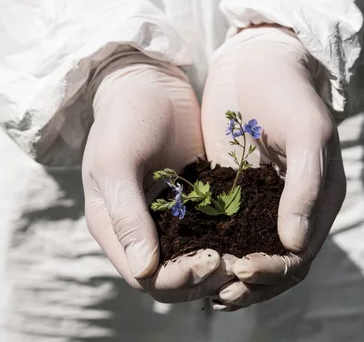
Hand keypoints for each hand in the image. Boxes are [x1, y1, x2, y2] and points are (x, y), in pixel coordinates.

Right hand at [83, 52, 234, 302]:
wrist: (147, 82)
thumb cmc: (123, 118)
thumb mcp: (116, 164)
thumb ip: (127, 216)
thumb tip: (143, 271)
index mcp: (113, 228)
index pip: (144, 277)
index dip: (177, 280)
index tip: (210, 261)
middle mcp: (138, 231)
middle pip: (171, 277)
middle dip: (203, 278)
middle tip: (238, 263)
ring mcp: (165, 219)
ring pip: (193, 260)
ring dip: (219, 265)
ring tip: (249, 256)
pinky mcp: (190, 202)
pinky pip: (208, 232)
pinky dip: (227, 240)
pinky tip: (251, 235)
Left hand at [201, 26, 346, 310]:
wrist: (257, 59)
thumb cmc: (288, 90)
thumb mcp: (308, 133)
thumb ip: (306, 187)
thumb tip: (295, 245)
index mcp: (318, 200)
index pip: (299, 256)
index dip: (274, 272)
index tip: (243, 272)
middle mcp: (292, 209)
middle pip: (274, 263)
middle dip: (250, 282)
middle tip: (219, 293)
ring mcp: (261, 202)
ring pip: (248, 252)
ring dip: (229, 274)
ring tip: (203, 287)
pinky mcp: (232, 190)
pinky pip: (225, 229)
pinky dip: (213, 247)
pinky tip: (190, 256)